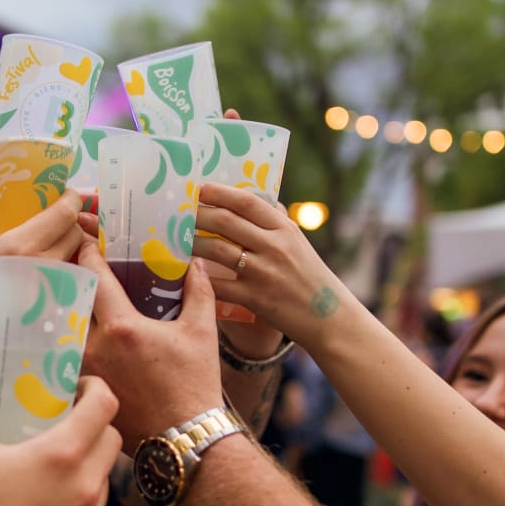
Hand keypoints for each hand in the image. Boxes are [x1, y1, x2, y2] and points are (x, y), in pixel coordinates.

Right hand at [0, 173, 84, 356]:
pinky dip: (73, 272)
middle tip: (56, 222)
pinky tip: (56, 275)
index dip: (71, 199)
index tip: (66, 196)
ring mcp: (57, 290)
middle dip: (70, 223)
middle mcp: (44, 266)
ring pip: (80, 257)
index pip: (64, 213)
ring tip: (54, 248)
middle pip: (76, 232)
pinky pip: (78, 282)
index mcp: (20, 247)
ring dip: (72, 248)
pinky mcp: (62, 310)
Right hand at [0, 362, 121, 505]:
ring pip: (103, 480)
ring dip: (87, 465)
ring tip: (51, 465)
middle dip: (94, 425)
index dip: (95, 388)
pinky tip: (43, 505)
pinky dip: (76, 502)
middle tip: (63, 422)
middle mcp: (85, 489)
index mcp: (63, 455)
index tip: (75, 389)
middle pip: (112, 440)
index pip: (105, 405)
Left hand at [78, 241, 222, 451]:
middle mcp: (95, 347)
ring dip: (60, 313)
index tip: (85, 242)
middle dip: (68, 281)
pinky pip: (61, 360)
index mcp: (122, 327)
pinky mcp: (78, 392)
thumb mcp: (201, 332)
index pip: (93, 277)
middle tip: (69, 267)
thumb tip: (194, 263)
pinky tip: (61, 336)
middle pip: (68, 301)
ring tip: (61, 299)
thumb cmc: (194, 385)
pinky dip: (59, 345)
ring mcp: (83, 372)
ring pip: (60, 331)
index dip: (88, 254)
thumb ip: (198, 291)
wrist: (183, 437)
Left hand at [193, 184, 352, 350]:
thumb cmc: (309, 277)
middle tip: (177, 211)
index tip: (199, 188)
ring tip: (176, 238)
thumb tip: (245, 199)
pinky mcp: (255, 298)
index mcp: (285, 229)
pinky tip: (184, 273)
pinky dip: (199, 278)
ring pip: (217, 250)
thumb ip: (274, 222)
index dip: (220, 193)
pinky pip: (218, 285)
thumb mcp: (297, 243)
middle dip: (197, 214)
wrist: (328, 317)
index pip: (247, 202)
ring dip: (192, 242)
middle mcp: (274, 246)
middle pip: (226, 222)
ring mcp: (264, 272)